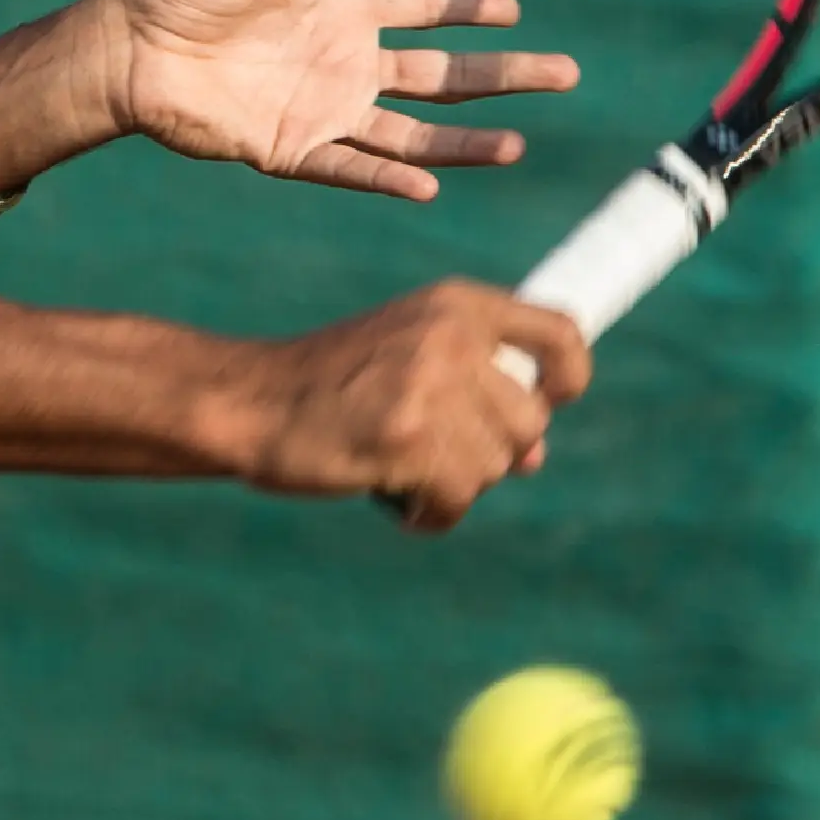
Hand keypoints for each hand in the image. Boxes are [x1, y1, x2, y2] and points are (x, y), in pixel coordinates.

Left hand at [112, 0, 579, 198]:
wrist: (130, 47)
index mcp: (343, 7)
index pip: (423, 10)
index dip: (467, 8)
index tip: (514, 8)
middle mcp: (344, 62)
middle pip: (443, 76)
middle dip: (504, 76)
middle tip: (566, 73)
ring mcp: (323, 109)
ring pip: (412, 131)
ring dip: (464, 141)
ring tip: (518, 145)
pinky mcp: (291, 149)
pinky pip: (351, 168)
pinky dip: (388, 177)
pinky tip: (431, 184)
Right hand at [234, 280, 591, 531]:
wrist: (250, 401)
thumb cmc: (331, 386)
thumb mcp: (408, 356)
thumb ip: (476, 390)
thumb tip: (537, 456)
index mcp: (455, 304)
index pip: (562, 333)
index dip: (569, 379)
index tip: (547, 404)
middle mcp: (451, 336)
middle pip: (530, 423)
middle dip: (489, 453)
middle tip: (431, 451)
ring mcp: (431, 386)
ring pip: (494, 468)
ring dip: (452, 485)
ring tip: (396, 466)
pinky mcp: (410, 439)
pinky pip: (458, 500)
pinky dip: (429, 515)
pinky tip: (389, 496)